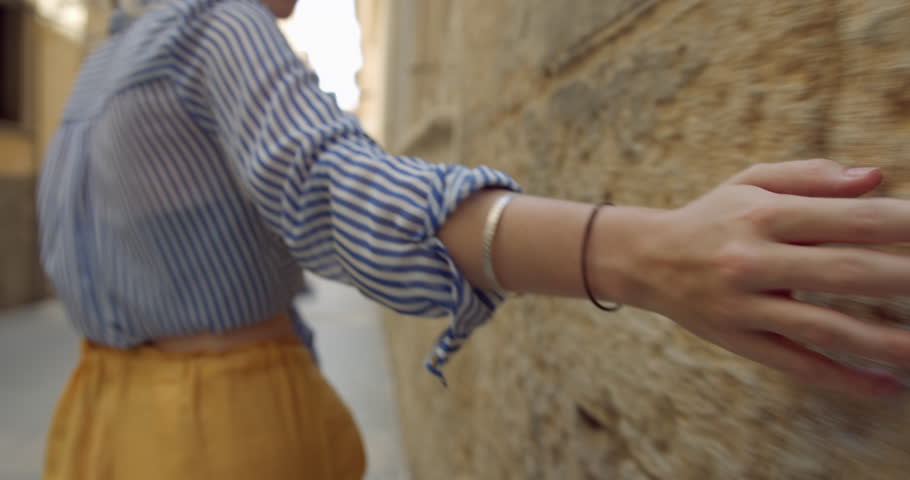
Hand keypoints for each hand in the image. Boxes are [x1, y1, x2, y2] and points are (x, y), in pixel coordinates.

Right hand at [603, 159, 909, 395]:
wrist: (645, 259)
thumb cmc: (711, 217)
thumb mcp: (750, 183)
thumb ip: (811, 177)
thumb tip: (877, 178)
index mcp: (762, 214)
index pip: (849, 218)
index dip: (904, 225)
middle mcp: (753, 259)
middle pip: (846, 271)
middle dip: (907, 278)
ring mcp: (745, 305)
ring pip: (826, 327)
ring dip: (885, 341)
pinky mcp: (738, 340)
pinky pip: (798, 362)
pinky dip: (844, 378)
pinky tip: (887, 386)